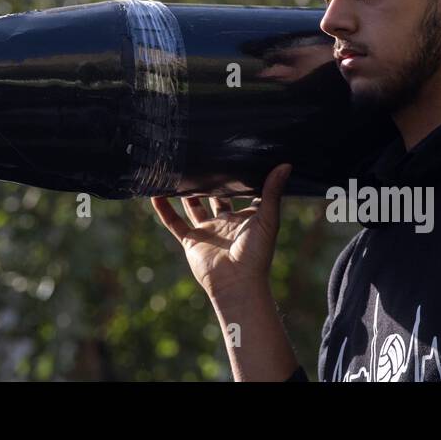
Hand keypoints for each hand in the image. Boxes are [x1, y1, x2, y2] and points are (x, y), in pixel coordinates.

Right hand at [150, 163, 291, 298]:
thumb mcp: (267, 218)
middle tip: (202, 158)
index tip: (235, 157)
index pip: (243, 194)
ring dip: (184, 192)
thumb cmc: (257, 253)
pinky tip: (155, 193)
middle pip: (216, 197)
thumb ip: (272, 192)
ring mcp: (207, 231)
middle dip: (210, 181)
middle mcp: (225, 223)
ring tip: (176, 171)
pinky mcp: (191, 241)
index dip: (240, 179)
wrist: (237, 282)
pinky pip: (173, 222)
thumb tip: (285, 165)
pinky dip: (163, 209)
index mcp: (246, 218)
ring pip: (193, 207)